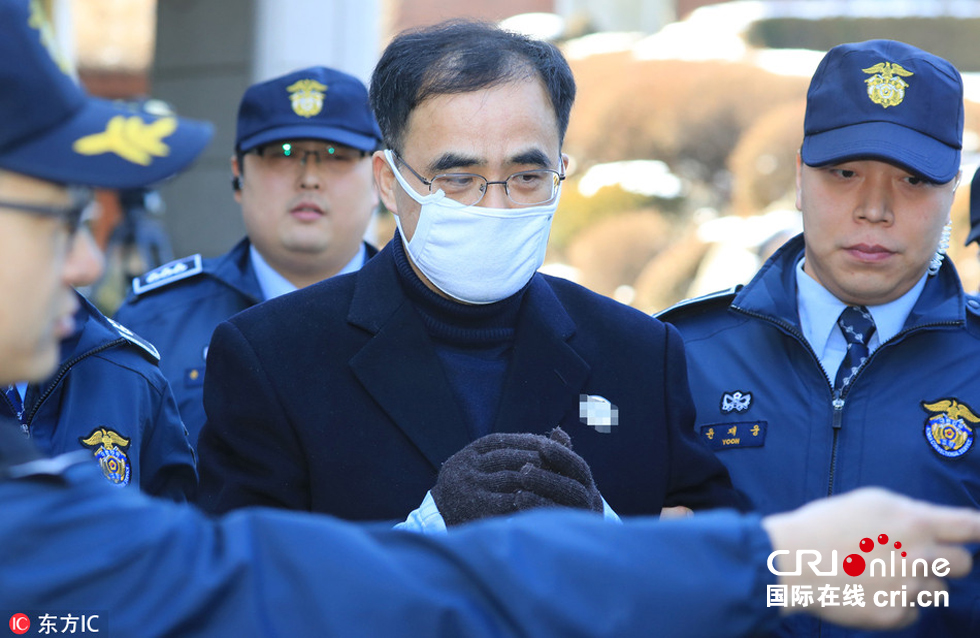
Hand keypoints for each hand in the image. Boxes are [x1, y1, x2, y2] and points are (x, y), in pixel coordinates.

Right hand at [431, 427, 603, 526]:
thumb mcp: (486, 464)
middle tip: (565, 466)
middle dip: (540, 461)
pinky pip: (509, 502)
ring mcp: (470, 488)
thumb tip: (561, 435)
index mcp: (471, 452)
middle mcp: (468, 466)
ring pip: (512, 478)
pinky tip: (546, 501)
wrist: (437, 517)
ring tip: (560, 483)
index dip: (532, 443)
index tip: (554, 447)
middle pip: (511, 458)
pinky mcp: (476, 510)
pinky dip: (530, 499)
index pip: (506, 441)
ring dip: (538, 480)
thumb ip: (519, 450)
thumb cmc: (472, 488)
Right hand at [762, 487, 979, 628]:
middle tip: (917, 557)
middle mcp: (920, 557)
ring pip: (939, 591)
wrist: (791, 562)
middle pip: (965, 564)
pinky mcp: (894, 615)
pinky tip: (871, 591)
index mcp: (915, 522)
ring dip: (920, 583)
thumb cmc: (824, 525)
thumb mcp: (869, 501)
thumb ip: (908, 512)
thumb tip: (933, 524)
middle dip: (947, 560)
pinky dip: (899, 603)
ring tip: (882, 574)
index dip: (977, 530)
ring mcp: (909, 589)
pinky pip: (914, 612)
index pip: (970, 526)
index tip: (974, 534)